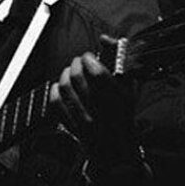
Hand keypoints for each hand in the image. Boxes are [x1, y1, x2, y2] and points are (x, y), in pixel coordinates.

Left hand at [49, 46, 135, 162]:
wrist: (116, 147)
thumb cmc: (123, 112)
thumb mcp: (129, 85)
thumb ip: (119, 58)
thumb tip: (105, 38)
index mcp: (117, 98)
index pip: (96, 71)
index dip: (89, 58)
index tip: (89, 57)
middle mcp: (100, 109)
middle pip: (77, 76)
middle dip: (76, 64)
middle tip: (79, 63)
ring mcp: (84, 118)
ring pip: (65, 87)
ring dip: (65, 74)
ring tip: (71, 72)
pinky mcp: (71, 125)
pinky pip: (56, 103)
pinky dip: (55, 90)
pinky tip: (61, 87)